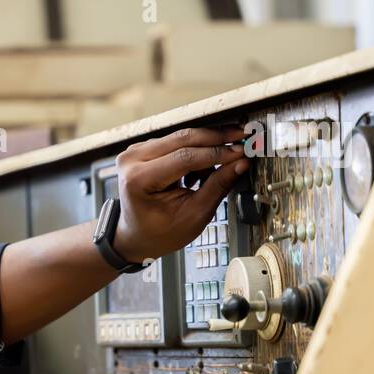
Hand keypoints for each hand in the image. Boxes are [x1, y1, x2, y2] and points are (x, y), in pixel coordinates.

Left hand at [112, 126, 249, 262]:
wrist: (136, 236)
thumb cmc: (159, 232)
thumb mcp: (194, 215)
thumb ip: (217, 186)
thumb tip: (240, 162)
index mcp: (138, 179)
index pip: (185, 156)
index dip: (217, 152)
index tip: (241, 151)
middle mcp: (132, 160)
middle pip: (182, 139)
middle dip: (216, 138)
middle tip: (242, 136)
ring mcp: (135, 152)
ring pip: (181, 138)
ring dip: (207, 146)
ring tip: (225, 160)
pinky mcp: (142, 150)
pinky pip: (174, 142)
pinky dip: (194, 151)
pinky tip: (201, 170)